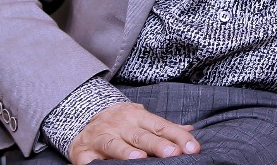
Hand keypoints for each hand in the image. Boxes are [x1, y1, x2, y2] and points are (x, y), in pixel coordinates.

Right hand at [69, 103, 199, 163]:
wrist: (84, 120)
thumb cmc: (121, 123)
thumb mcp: (142, 120)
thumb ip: (164, 127)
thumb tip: (190, 131)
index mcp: (138, 116)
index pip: (161, 126)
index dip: (178, 137)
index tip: (193, 148)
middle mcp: (120, 124)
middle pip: (141, 136)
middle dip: (157, 145)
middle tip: (173, 153)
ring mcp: (100, 136)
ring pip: (114, 144)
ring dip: (126, 152)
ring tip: (140, 158)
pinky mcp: (83, 151)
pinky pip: (89, 159)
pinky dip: (96, 164)